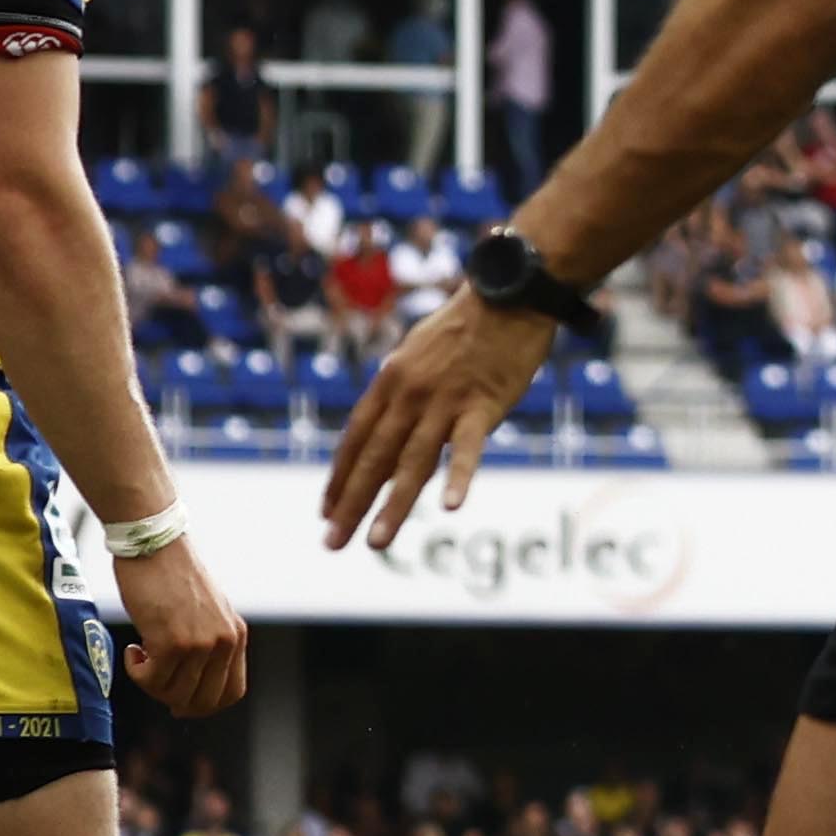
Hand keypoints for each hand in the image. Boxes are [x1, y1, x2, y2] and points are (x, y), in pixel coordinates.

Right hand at [113, 534, 246, 718]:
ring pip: (174, 694)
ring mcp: (200, 644)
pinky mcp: (172, 642)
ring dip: (150, 683)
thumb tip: (189, 688)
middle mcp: (224, 642)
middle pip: (203, 701)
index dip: (205, 705)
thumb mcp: (205, 613)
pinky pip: (151, 680)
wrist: (154, 545)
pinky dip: (136, 672)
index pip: (232, 693)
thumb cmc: (171, 577)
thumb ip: (207, 645)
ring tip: (142, 655)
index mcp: (236, 636)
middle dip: (173, 700)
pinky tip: (134, 650)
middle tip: (152, 679)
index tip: (180, 702)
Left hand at [321, 293, 556, 548]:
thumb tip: (392, 425)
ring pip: (413, 463)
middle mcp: (408, 394)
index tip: (325, 511)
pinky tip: (452, 507)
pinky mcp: (482, 405)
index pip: (357, 439)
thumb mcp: (420, 352)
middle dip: (351, 503)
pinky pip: (468, 448)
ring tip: (376, 542)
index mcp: (390, 381)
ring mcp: (444, 401)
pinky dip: (460, 477)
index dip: (340, 478)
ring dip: (393, 506)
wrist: (510, 293)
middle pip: (375, 458)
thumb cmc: (469, 324)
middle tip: (332, 542)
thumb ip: (403, 390)